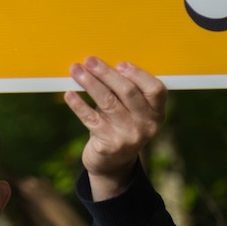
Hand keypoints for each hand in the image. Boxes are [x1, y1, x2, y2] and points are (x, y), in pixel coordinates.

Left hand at [63, 57, 166, 200]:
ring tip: (76, 70)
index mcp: (157, 113)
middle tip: (90, 60)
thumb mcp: (132, 112)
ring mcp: (129, 136)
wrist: (113, 165)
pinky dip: (78, 104)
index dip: (138, 74)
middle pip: (128, 92)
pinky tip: (69, 94)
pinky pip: (90, 118)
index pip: (155, 89)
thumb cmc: (121, 126)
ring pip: (107, 102)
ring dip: (90, 83)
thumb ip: (126, 92)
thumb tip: (102, 63)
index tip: (119, 63)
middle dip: (107, 73)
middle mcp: (147, 125)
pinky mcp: (109, 144)